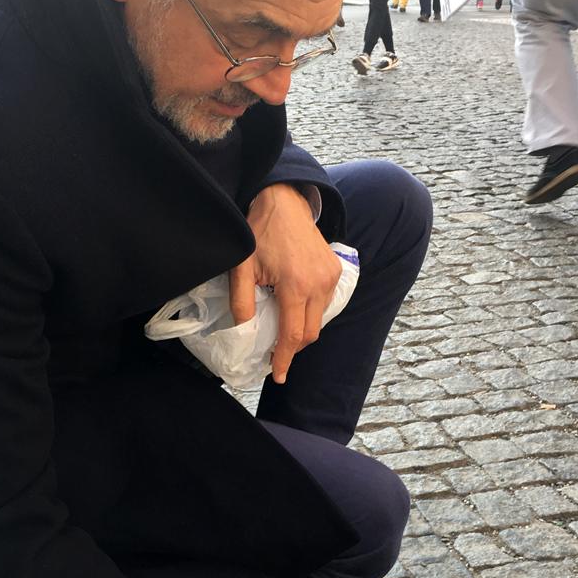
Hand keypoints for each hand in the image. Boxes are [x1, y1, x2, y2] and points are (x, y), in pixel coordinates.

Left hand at [230, 183, 340, 384]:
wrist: (283, 202)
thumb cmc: (258, 233)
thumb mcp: (241, 268)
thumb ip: (242, 302)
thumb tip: (244, 330)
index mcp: (295, 285)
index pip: (293, 335)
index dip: (285, 359)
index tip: (278, 375)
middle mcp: (319, 283)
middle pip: (310, 333)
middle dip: (293, 347)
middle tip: (276, 353)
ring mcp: (331, 276)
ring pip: (319, 319)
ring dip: (302, 328)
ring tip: (283, 325)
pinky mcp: (335, 270)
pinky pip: (325, 303)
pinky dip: (311, 311)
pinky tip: (295, 306)